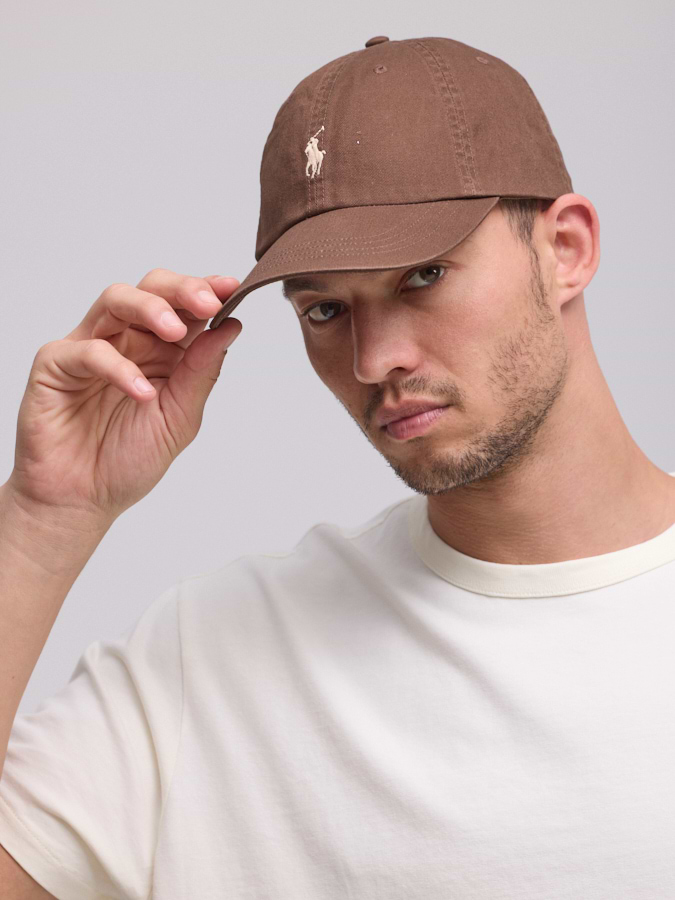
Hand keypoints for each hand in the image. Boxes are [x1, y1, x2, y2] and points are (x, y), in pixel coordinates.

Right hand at [5, 269, 241, 521]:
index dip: (206, 289)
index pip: (183, 306)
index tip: (232, 286)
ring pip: (115, 300)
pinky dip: (118, 367)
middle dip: (182, 289)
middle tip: (207, 303)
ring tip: (176, 330)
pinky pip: (88, 350)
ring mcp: (89, 347)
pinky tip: (143, 391)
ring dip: (150, 308)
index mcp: (160, 349)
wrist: (83, 500)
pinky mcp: (56, 365)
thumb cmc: (128, 460)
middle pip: (150, 288)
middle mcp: (126, 340)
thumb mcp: (180, 418)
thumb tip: (231, 326)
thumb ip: (202, 372)